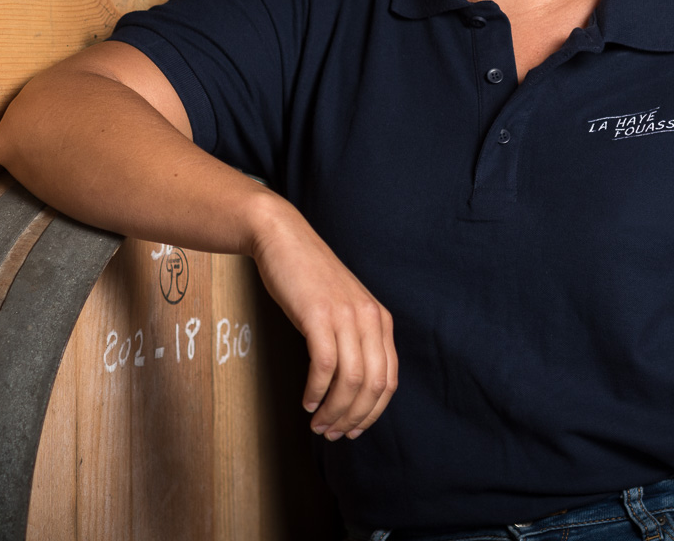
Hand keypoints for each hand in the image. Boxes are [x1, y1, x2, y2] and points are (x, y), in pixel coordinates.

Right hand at [248, 202, 397, 440]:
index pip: (389, 381)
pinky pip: (325, 365)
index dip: (372, 413)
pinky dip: (317, 391)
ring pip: (350, 381)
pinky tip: (307, 400)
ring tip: (317, 423)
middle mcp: (370, 319)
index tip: (353, 430)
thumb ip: (355, 341)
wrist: (284, 239)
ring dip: (334, 410)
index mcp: (380, 320)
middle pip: (373, 386)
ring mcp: (346, 315)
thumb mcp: (343, 310)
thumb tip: (351, 390)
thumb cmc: (309, 279)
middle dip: (353, 418)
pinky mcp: (319, 314)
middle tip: (332, 434)